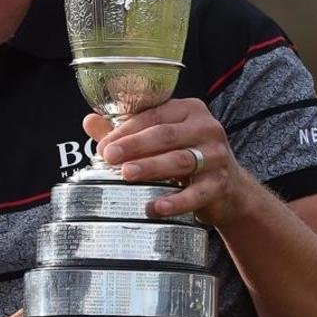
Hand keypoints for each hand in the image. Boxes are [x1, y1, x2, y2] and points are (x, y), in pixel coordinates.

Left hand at [85, 98, 252, 226]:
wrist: (228, 188)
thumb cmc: (184, 154)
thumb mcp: (156, 139)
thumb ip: (124, 130)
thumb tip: (89, 120)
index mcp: (188, 110)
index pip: (153, 115)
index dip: (126, 130)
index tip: (103, 146)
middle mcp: (206, 127)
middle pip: (166, 135)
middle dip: (135, 146)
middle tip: (109, 157)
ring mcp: (217, 155)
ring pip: (180, 160)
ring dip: (152, 168)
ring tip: (127, 175)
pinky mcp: (221, 183)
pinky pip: (197, 193)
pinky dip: (176, 201)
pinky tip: (156, 206)